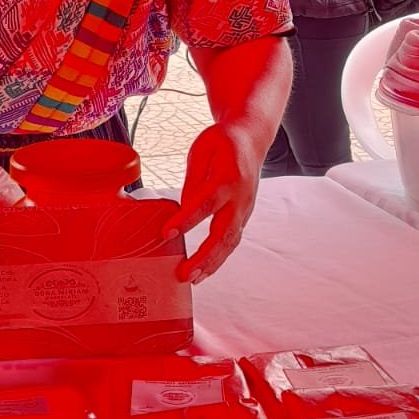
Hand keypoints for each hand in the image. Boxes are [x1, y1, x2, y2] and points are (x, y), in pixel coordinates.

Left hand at [164, 122, 261, 283]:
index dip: (187, 220)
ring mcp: (245, 210)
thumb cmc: (222, 143)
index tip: (167, 233)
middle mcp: (240, 197)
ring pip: (230, 242)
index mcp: (228, 177)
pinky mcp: (243, 217)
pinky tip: (204, 271)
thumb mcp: (201, 151)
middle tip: (184, 273)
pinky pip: (232, 241)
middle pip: (223, 232)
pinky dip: (219, 258)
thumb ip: (192, 180)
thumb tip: (182, 209)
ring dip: (212, 264)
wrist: (251, 140)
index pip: (206, 202)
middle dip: (204, 256)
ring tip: (192, 279)